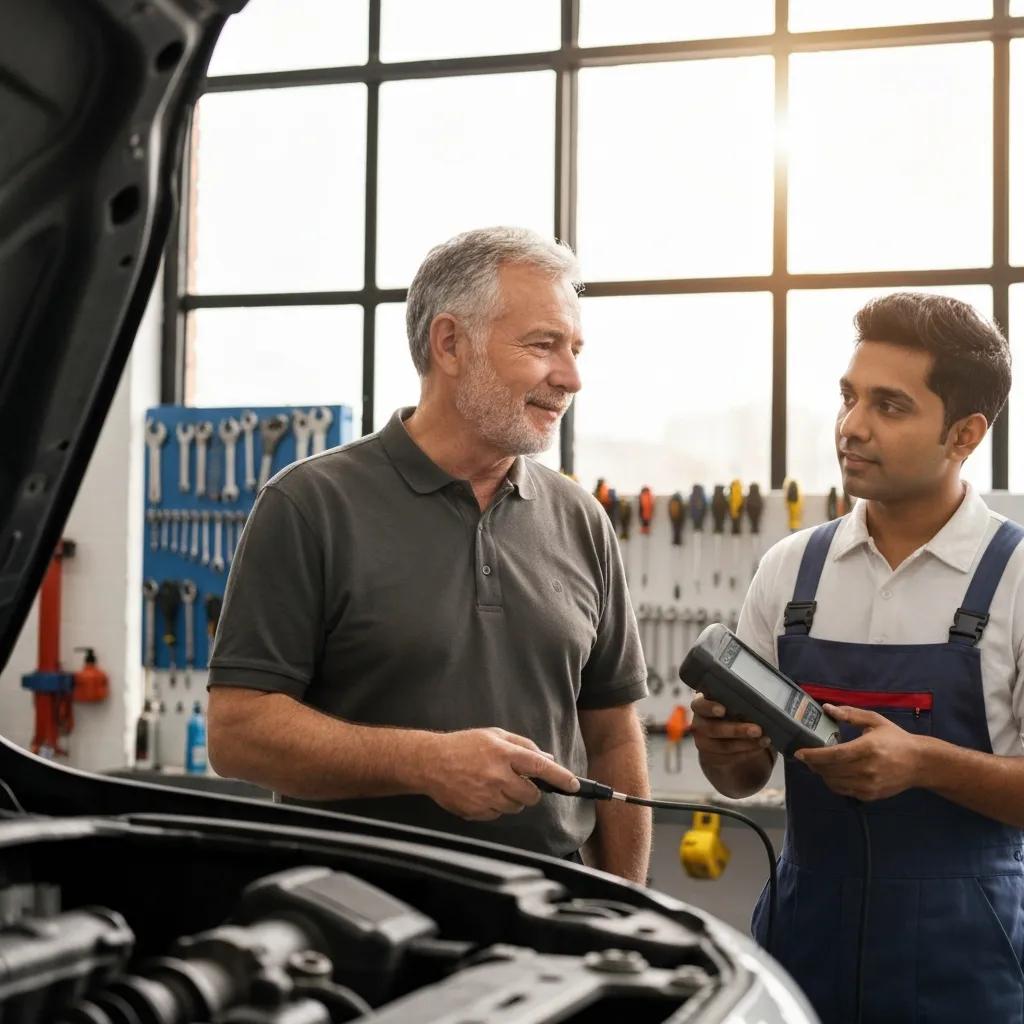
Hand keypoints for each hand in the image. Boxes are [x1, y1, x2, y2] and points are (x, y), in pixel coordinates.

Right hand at [419, 727, 579, 820]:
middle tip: (517, 781)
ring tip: (494, 784)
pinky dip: (496, 806)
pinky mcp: (476, 812)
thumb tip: (547, 759)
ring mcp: (486, 796)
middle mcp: (497, 776)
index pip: (540, 767)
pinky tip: (482, 792)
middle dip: (531, 791)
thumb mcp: (494, 735)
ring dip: (512, 799)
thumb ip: (523, 745)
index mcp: (503, 754)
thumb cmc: (463, 745)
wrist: (430, 762)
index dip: (560, 778)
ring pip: (516, 807)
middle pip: (531, 795)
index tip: (574, 785)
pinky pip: (498, 815)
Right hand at [689, 693, 771, 767]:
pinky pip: (730, 758)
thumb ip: (736, 703)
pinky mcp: (711, 758)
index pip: (700, 706)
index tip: (722, 710)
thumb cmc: (729, 711)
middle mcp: (698, 725)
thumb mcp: (729, 704)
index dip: (710, 708)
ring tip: (764, 740)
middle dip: (737, 730)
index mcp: (700, 706)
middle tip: (757, 730)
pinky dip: (747, 753)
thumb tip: (756, 706)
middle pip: (714, 729)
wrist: (721, 733)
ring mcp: (703, 743)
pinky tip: (759, 747)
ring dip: (747, 744)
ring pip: (724, 746)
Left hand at [795, 704, 924, 800]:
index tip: (799, 752)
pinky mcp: (870, 795)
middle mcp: (867, 769)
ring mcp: (869, 785)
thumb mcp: (874, 720)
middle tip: (805, 756)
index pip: (834, 754)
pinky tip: (833, 773)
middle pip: (831, 770)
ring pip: (834, 783)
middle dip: (813, 764)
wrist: (920, 763)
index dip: (814, 755)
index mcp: (867, 748)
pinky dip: (833, 783)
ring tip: (817, 764)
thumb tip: (827, 707)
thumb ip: (850, 714)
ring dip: (821, 774)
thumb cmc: (896, 739)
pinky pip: (844, 791)